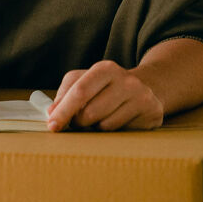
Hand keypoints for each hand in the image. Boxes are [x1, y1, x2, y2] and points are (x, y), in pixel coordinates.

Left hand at [47, 59, 163, 131]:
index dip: (64, 111)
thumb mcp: (85, 80)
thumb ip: (66, 93)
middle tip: (80, 120)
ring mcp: (141, 97)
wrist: (148, 86)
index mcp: (105, 68)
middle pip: (90, 112)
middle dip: (79, 122)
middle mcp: (125, 80)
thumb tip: (51, 112)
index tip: (53, 126)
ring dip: (96, 128)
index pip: (79, 92)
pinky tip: (118, 121)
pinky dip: (113, 132)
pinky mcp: (151, 114)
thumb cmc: (107, 86)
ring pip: (105, 126)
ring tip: (101, 117)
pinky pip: (122, 133)